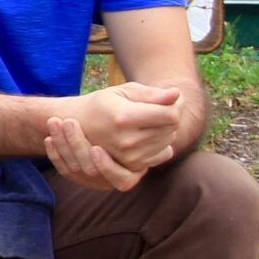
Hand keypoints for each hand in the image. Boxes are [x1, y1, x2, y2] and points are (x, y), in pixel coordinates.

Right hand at [46, 83, 180, 191]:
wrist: (81, 126)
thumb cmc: (105, 104)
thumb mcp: (124, 91)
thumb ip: (152, 94)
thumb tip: (177, 94)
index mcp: (124, 118)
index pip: (170, 115)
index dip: (177, 104)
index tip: (172, 97)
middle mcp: (126, 141)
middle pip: (171, 128)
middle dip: (172, 115)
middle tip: (160, 106)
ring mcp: (129, 157)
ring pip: (169, 141)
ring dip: (166, 129)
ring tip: (149, 120)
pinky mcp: (133, 167)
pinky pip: (164, 154)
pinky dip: (162, 143)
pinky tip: (148, 134)